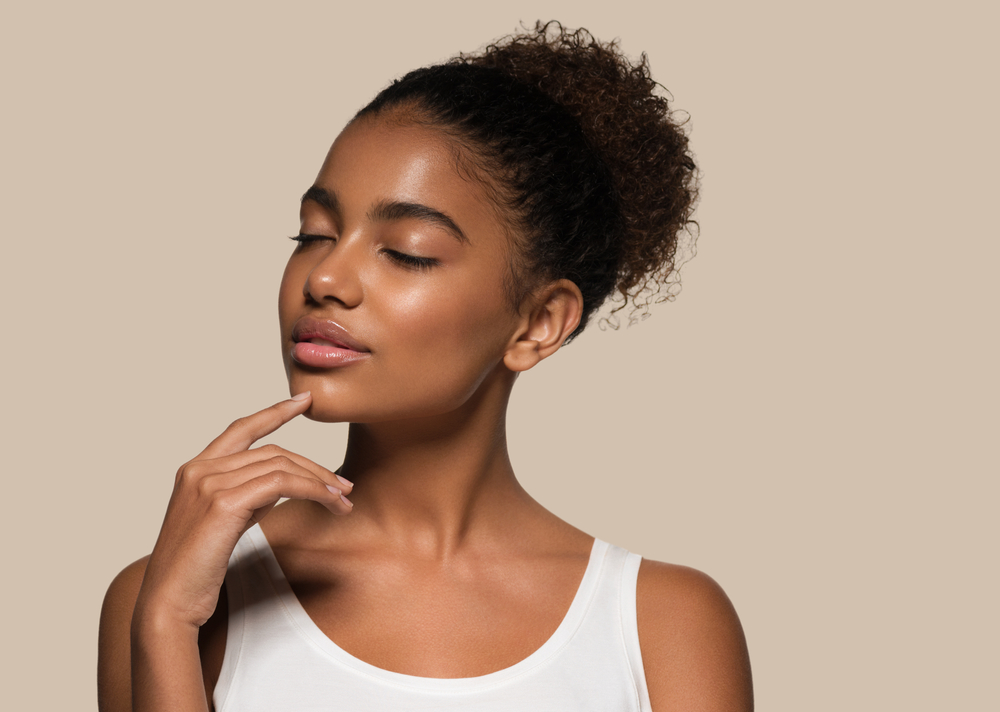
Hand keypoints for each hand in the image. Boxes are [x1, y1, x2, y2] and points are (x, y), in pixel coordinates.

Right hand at [133, 392, 351, 631]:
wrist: (168, 603)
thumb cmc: (196, 571)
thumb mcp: (221, 522)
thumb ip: (245, 496)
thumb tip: (280, 483)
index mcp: (194, 470)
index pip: (241, 429)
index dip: (274, 412)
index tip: (303, 400)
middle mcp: (199, 470)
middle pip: (272, 451)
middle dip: (314, 467)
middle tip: (344, 486)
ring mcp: (209, 483)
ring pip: (281, 465)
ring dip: (320, 481)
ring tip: (343, 500)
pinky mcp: (223, 503)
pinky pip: (281, 484)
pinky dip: (311, 490)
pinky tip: (327, 501)